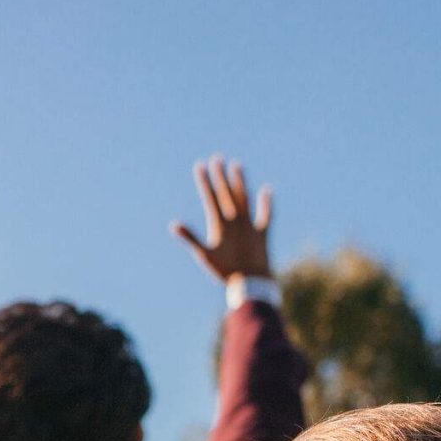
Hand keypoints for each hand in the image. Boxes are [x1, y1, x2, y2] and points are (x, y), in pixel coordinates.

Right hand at [171, 155, 273, 285]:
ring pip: (245, 198)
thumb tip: (174, 224)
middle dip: (221, 175)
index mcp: (221, 224)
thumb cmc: (225, 270)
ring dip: (240, 181)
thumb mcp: (204, 255)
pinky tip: (267, 190)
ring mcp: (250, 224)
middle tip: (217, 158)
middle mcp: (236, 220)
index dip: (205, 181)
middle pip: (227, 193)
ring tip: (237, 165)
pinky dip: (267, 203)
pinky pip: (266, 214)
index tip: (201, 165)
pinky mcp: (263, 232)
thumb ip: (190, 238)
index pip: (211, 197)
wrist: (251, 281)